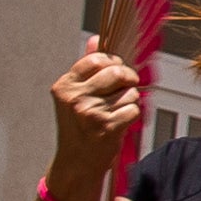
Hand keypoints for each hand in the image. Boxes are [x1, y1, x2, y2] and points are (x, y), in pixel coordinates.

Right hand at [47, 41, 139, 183]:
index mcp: (65, 86)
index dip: (113, 64)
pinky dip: (132, 115)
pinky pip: (134, 108)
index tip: (115, 72)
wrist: (77, 162)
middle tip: (124, 89)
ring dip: (129, 101)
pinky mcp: (107, 126)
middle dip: (128, 79)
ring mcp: (90, 112)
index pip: (97, 59)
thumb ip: (87, 67)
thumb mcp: (76, 95)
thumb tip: (95, 39)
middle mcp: (75, 97)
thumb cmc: (80, 126)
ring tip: (115, 112)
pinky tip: (119, 123)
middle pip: (118, 72)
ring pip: (130, 92)